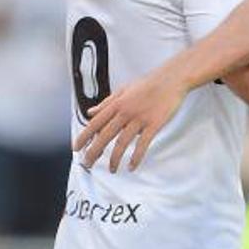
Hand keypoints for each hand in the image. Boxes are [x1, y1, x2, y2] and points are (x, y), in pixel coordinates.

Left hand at [73, 70, 189, 172]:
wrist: (171, 79)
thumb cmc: (148, 83)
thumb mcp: (123, 89)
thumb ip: (106, 103)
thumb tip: (91, 112)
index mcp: (116, 104)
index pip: (95, 123)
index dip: (84, 137)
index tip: (76, 148)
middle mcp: (125, 112)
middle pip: (105, 136)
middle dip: (94, 152)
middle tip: (88, 163)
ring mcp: (140, 119)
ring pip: (122, 143)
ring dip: (115, 159)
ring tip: (112, 169)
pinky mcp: (154, 124)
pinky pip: (143, 144)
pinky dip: (136, 157)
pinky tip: (132, 166)